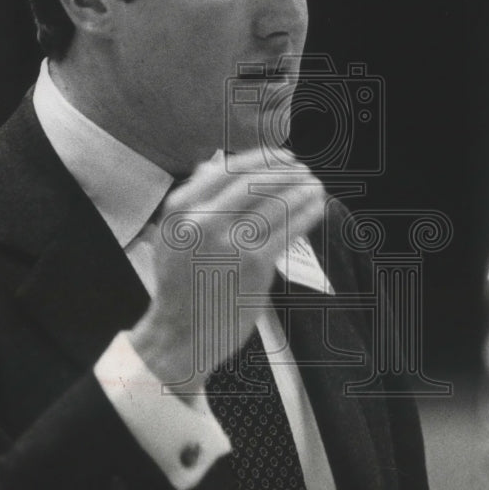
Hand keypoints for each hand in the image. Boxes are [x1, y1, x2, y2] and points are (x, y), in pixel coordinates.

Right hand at [126, 149, 324, 394]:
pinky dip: (306, 214)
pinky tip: (315, 208)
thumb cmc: (182, 281)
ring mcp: (229, 243)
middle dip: (286, 172)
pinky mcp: (254, 264)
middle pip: (254, 182)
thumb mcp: (173, 233)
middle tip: (304, 170)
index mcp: (180, 209)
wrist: (182, 333)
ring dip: (302, 191)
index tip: (283, 156)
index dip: (262, 159)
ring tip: (315, 187)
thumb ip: (194, 196)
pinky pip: (287, 230)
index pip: (228, 169)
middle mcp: (203, 221)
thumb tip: (217, 159)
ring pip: (275, 204)